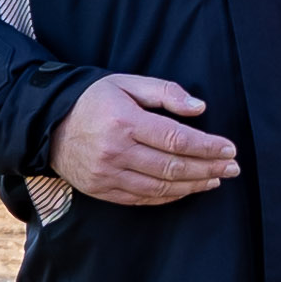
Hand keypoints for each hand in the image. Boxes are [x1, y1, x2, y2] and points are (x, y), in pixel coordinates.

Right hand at [48, 71, 240, 207]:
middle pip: (173, 166)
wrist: (47, 126)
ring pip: (161, 186)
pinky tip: (188, 189)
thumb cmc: (93, 100)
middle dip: (208, 167)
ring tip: (216, 178)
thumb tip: (199, 108)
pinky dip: (170, 196)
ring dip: (194, 185)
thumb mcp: (127, 83)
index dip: (207, 146)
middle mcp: (116, 151)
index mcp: (124, 121)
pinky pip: (143, 198)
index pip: (175, 138)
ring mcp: (108, 174)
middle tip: (232, 167)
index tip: (229, 148)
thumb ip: (165, 92)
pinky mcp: (103, 190)